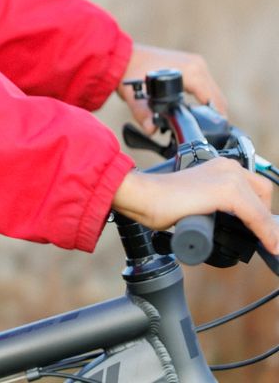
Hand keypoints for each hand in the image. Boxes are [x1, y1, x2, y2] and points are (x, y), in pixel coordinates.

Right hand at [113, 158, 278, 253]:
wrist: (143, 195)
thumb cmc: (161, 199)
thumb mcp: (197, 198)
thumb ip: (214, 204)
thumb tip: (232, 224)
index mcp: (219, 166)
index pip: (255, 188)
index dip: (260, 213)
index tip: (263, 232)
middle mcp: (226, 166)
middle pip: (264, 193)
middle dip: (264, 217)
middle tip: (257, 236)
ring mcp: (227, 177)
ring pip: (262, 207)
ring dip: (266, 228)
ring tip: (265, 244)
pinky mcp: (226, 191)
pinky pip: (258, 217)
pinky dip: (266, 233)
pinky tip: (267, 245)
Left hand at [117, 44, 227, 134]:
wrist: (121, 55)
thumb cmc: (129, 72)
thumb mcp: (134, 95)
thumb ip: (143, 113)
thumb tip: (151, 130)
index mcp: (191, 71)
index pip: (214, 101)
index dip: (215, 120)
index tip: (212, 135)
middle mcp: (197, 65)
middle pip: (217, 98)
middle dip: (213, 116)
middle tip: (205, 133)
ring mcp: (195, 63)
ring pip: (212, 92)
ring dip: (209, 107)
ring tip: (200, 124)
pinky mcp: (191, 64)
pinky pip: (205, 86)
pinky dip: (204, 98)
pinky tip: (195, 110)